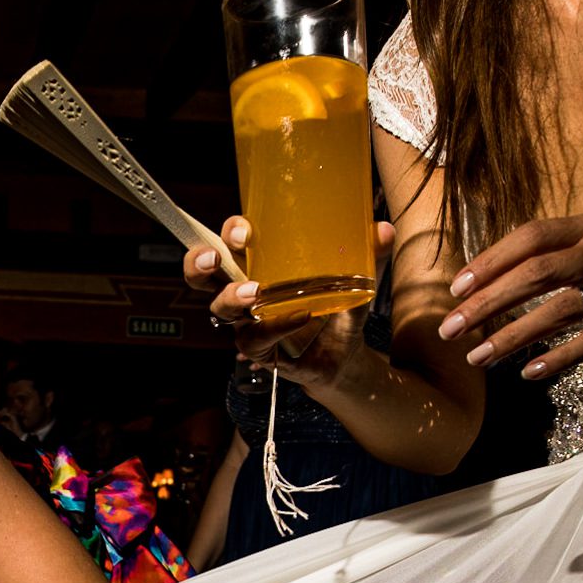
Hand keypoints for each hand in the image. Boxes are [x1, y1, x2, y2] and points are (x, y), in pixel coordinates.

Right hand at [184, 215, 393, 390]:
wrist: (345, 354)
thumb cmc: (338, 307)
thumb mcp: (356, 277)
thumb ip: (368, 255)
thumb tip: (383, 229)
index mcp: (259, 263)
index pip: (229, 241)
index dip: (228, 232)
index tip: (244, 230)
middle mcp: (244, 290)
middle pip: (203, 273)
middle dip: (199, 262)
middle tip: (213, 257)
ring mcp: (247, 321)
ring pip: (220, 309)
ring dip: (232, 297)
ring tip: (255, 292)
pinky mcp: (259, 349)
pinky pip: (255, 338)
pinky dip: (275, 326)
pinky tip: (298, 317)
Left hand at [436, 214, 582, 382]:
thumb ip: (569, 252)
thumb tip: (510, 274)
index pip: (530, 236)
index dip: (489, 261)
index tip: (456, 288)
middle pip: (533, 273)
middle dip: (486, 303)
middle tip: (450, 329)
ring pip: (557, 309)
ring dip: (510, 336)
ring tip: (478, 358)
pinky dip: (558, 356)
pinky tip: (530, 372)